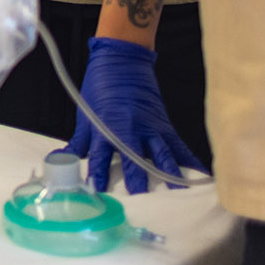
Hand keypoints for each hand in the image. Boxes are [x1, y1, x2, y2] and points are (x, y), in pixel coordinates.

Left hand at [67, 37, 203, 192]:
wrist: (122, 61)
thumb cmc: (100, 86)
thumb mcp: (84, 115)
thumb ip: (78, 141)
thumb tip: (63, 159)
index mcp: (106, 129)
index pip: (100, 158)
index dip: (100, 176)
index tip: (100, 194)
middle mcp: (129, 131)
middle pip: (134, 161)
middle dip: (139, 183)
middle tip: (143, 204)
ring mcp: (150, 128)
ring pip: (161, 156)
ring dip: (168, 177)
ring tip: (177, 197)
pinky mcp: (165, 126)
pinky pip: (180, 147)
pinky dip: (191, 162)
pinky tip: (202, 177)